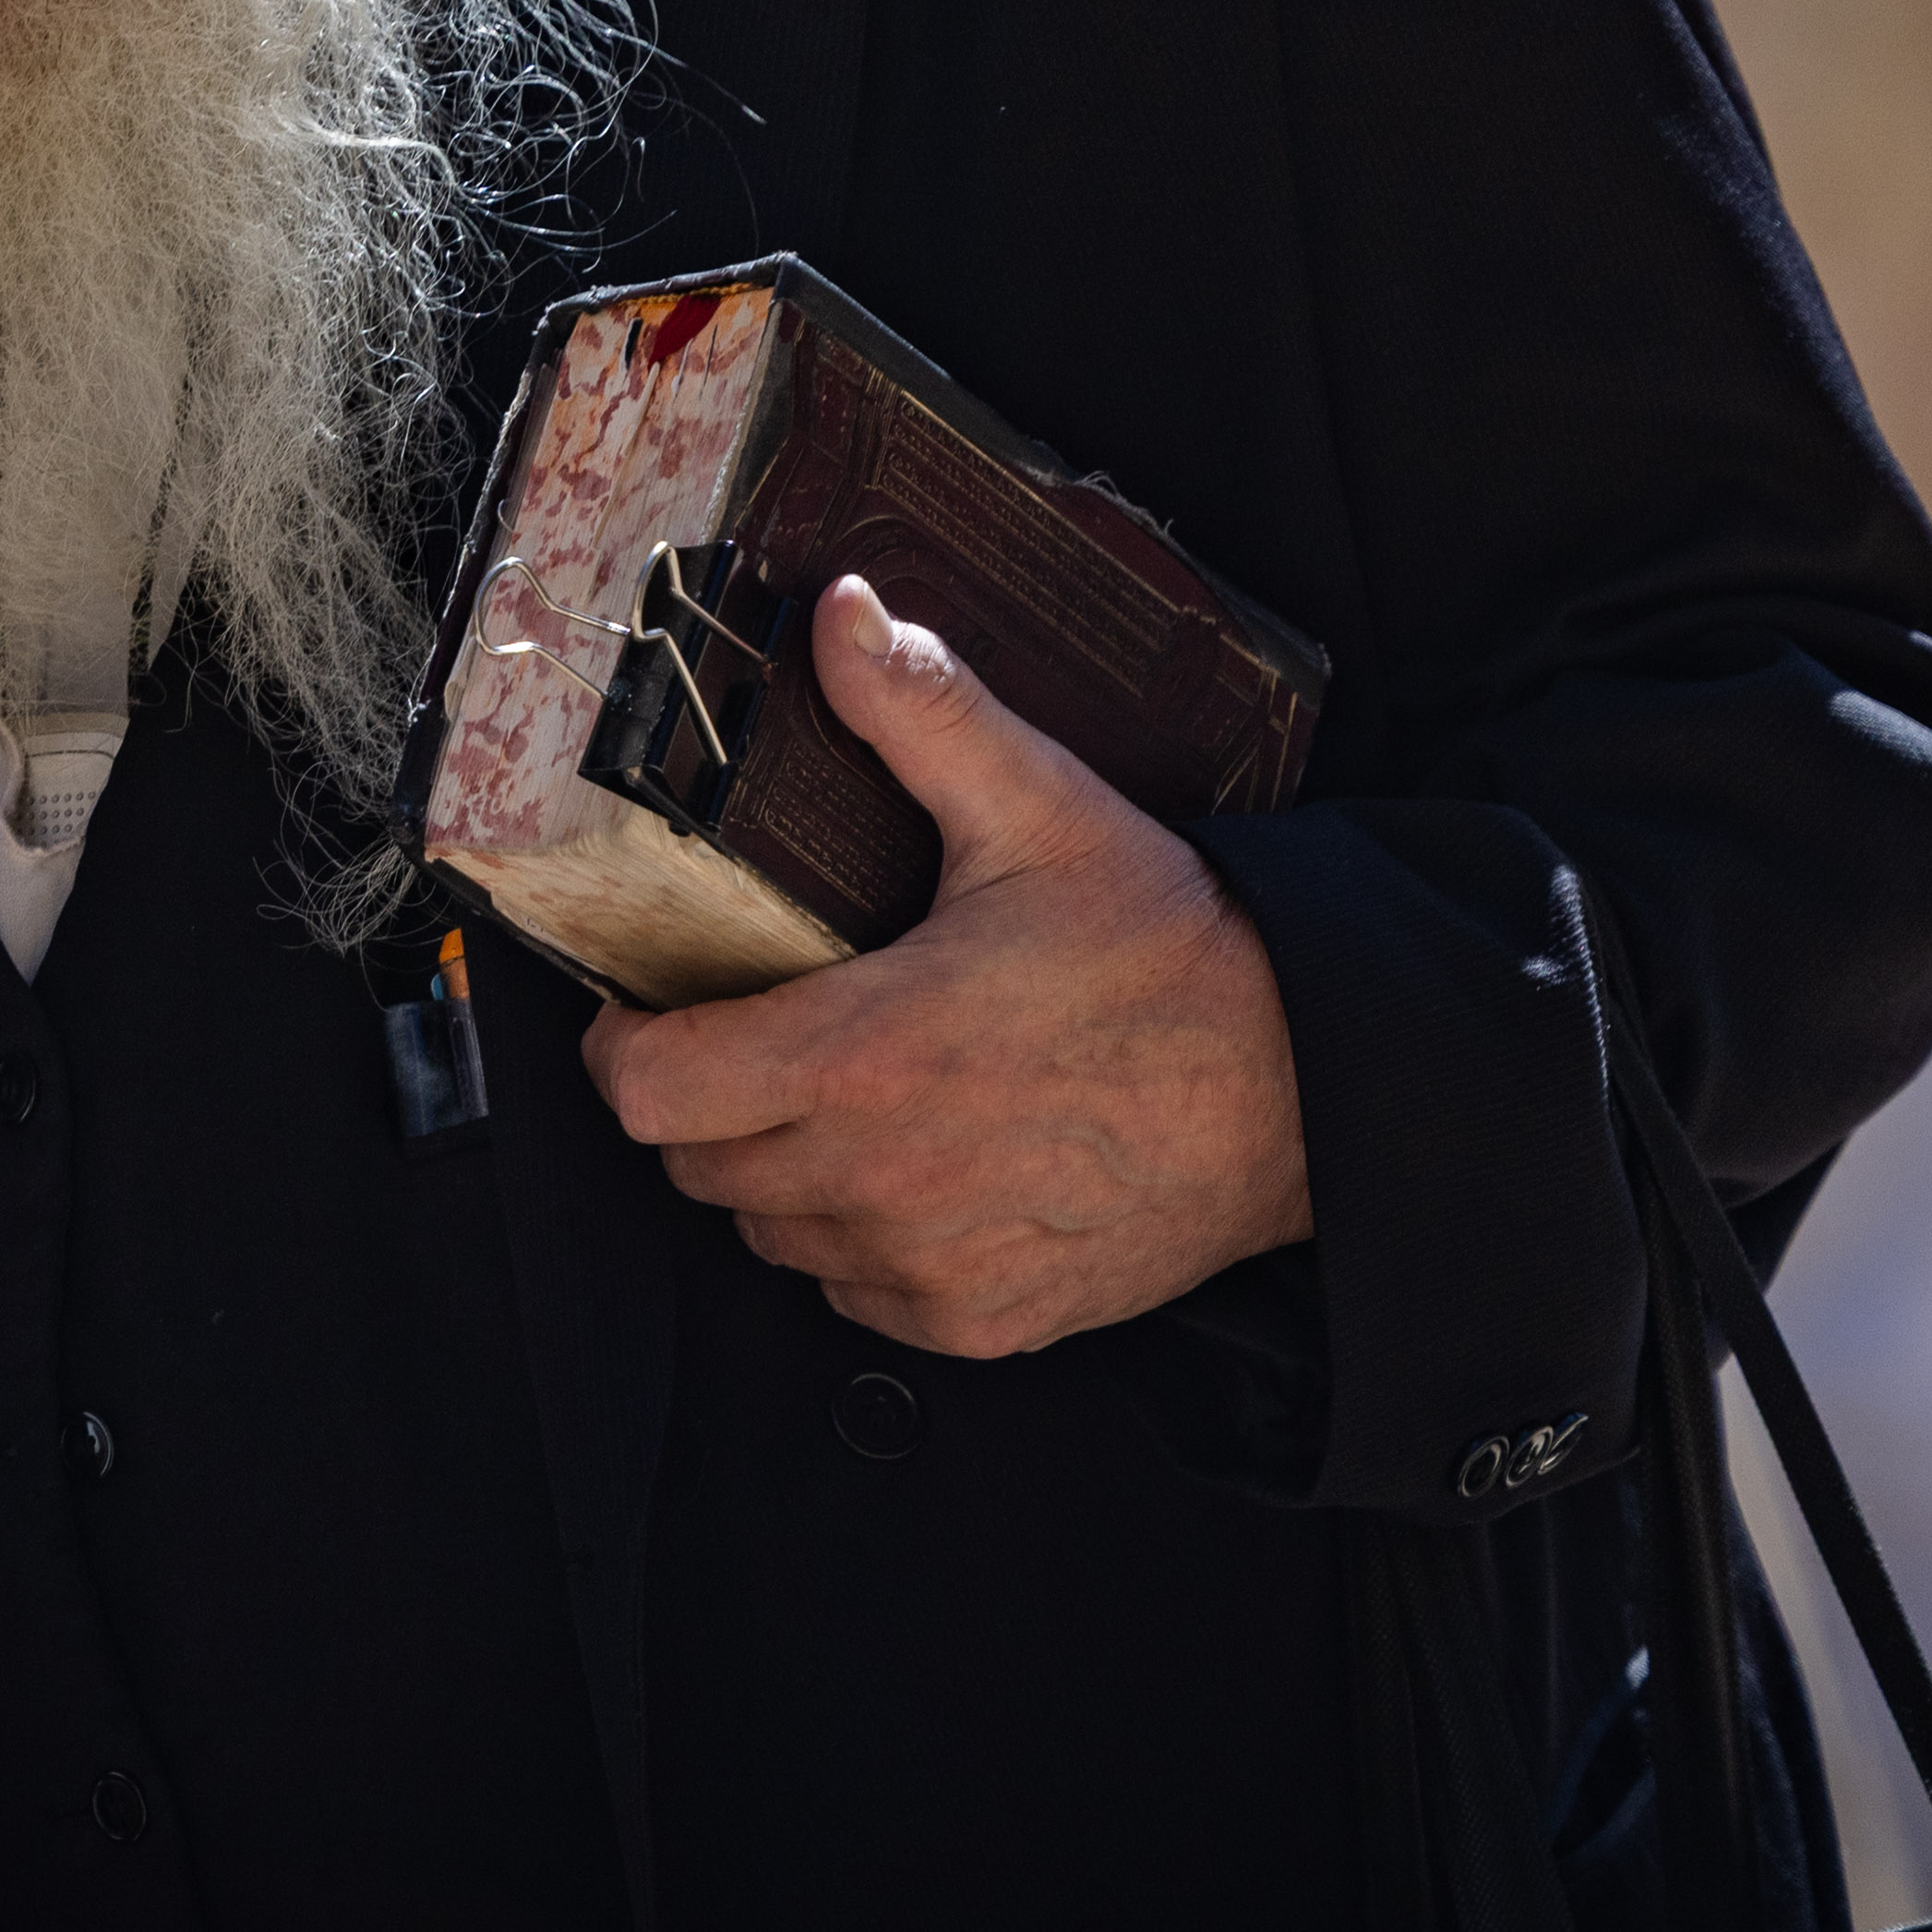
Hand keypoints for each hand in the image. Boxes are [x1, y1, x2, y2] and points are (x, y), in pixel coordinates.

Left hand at [587, 577, 1312, 1357]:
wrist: (1306, 1087)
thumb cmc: (1174, 950)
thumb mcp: (1041, 807)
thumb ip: (920, 709)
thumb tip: (839, 612)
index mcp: (864, 1054)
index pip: (649, 1091)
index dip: (624, 1045)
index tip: (646, 1010)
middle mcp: (878, 1179)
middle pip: (697, 1166)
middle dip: (708, 1098)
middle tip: (764, 1034)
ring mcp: (926, 1263)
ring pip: (772, 1236)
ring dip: (782, 1174)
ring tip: (849, 1098)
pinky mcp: (980, 1319)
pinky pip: (856, 1297)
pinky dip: (863, 1244)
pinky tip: (921, 1169)